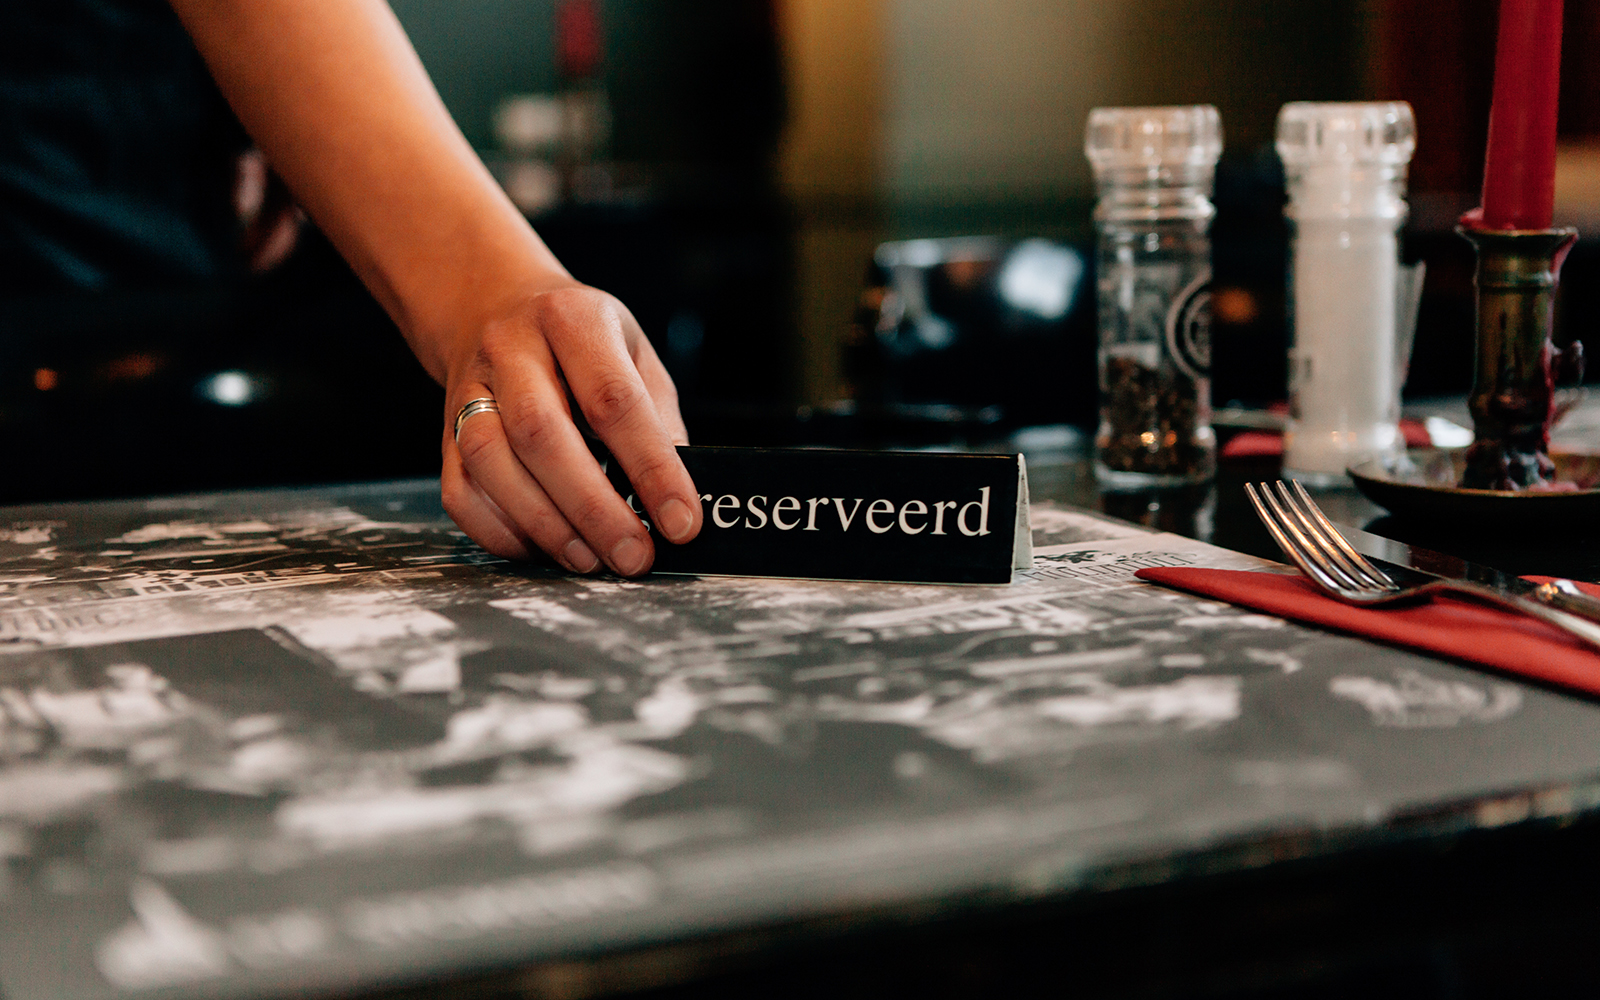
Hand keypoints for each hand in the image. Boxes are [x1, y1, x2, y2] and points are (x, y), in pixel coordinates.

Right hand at [440, 284, 701, 574]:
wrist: (493, 305)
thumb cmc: (579, 340)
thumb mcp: (635, 355)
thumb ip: (659, 421)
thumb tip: (679, 499)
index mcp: (573, 320)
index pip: (614, 399)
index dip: (651, 467)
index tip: (681, 521)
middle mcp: (511, 348)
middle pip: (542, 433)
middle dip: (593, 507)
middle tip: (633, 555)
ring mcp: (469, 388)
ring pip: (491, 461)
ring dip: (546, 524)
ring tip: (591, 560)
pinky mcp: (444, 430)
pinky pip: (460, 490)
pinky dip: (501, 531)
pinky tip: (543, 548)